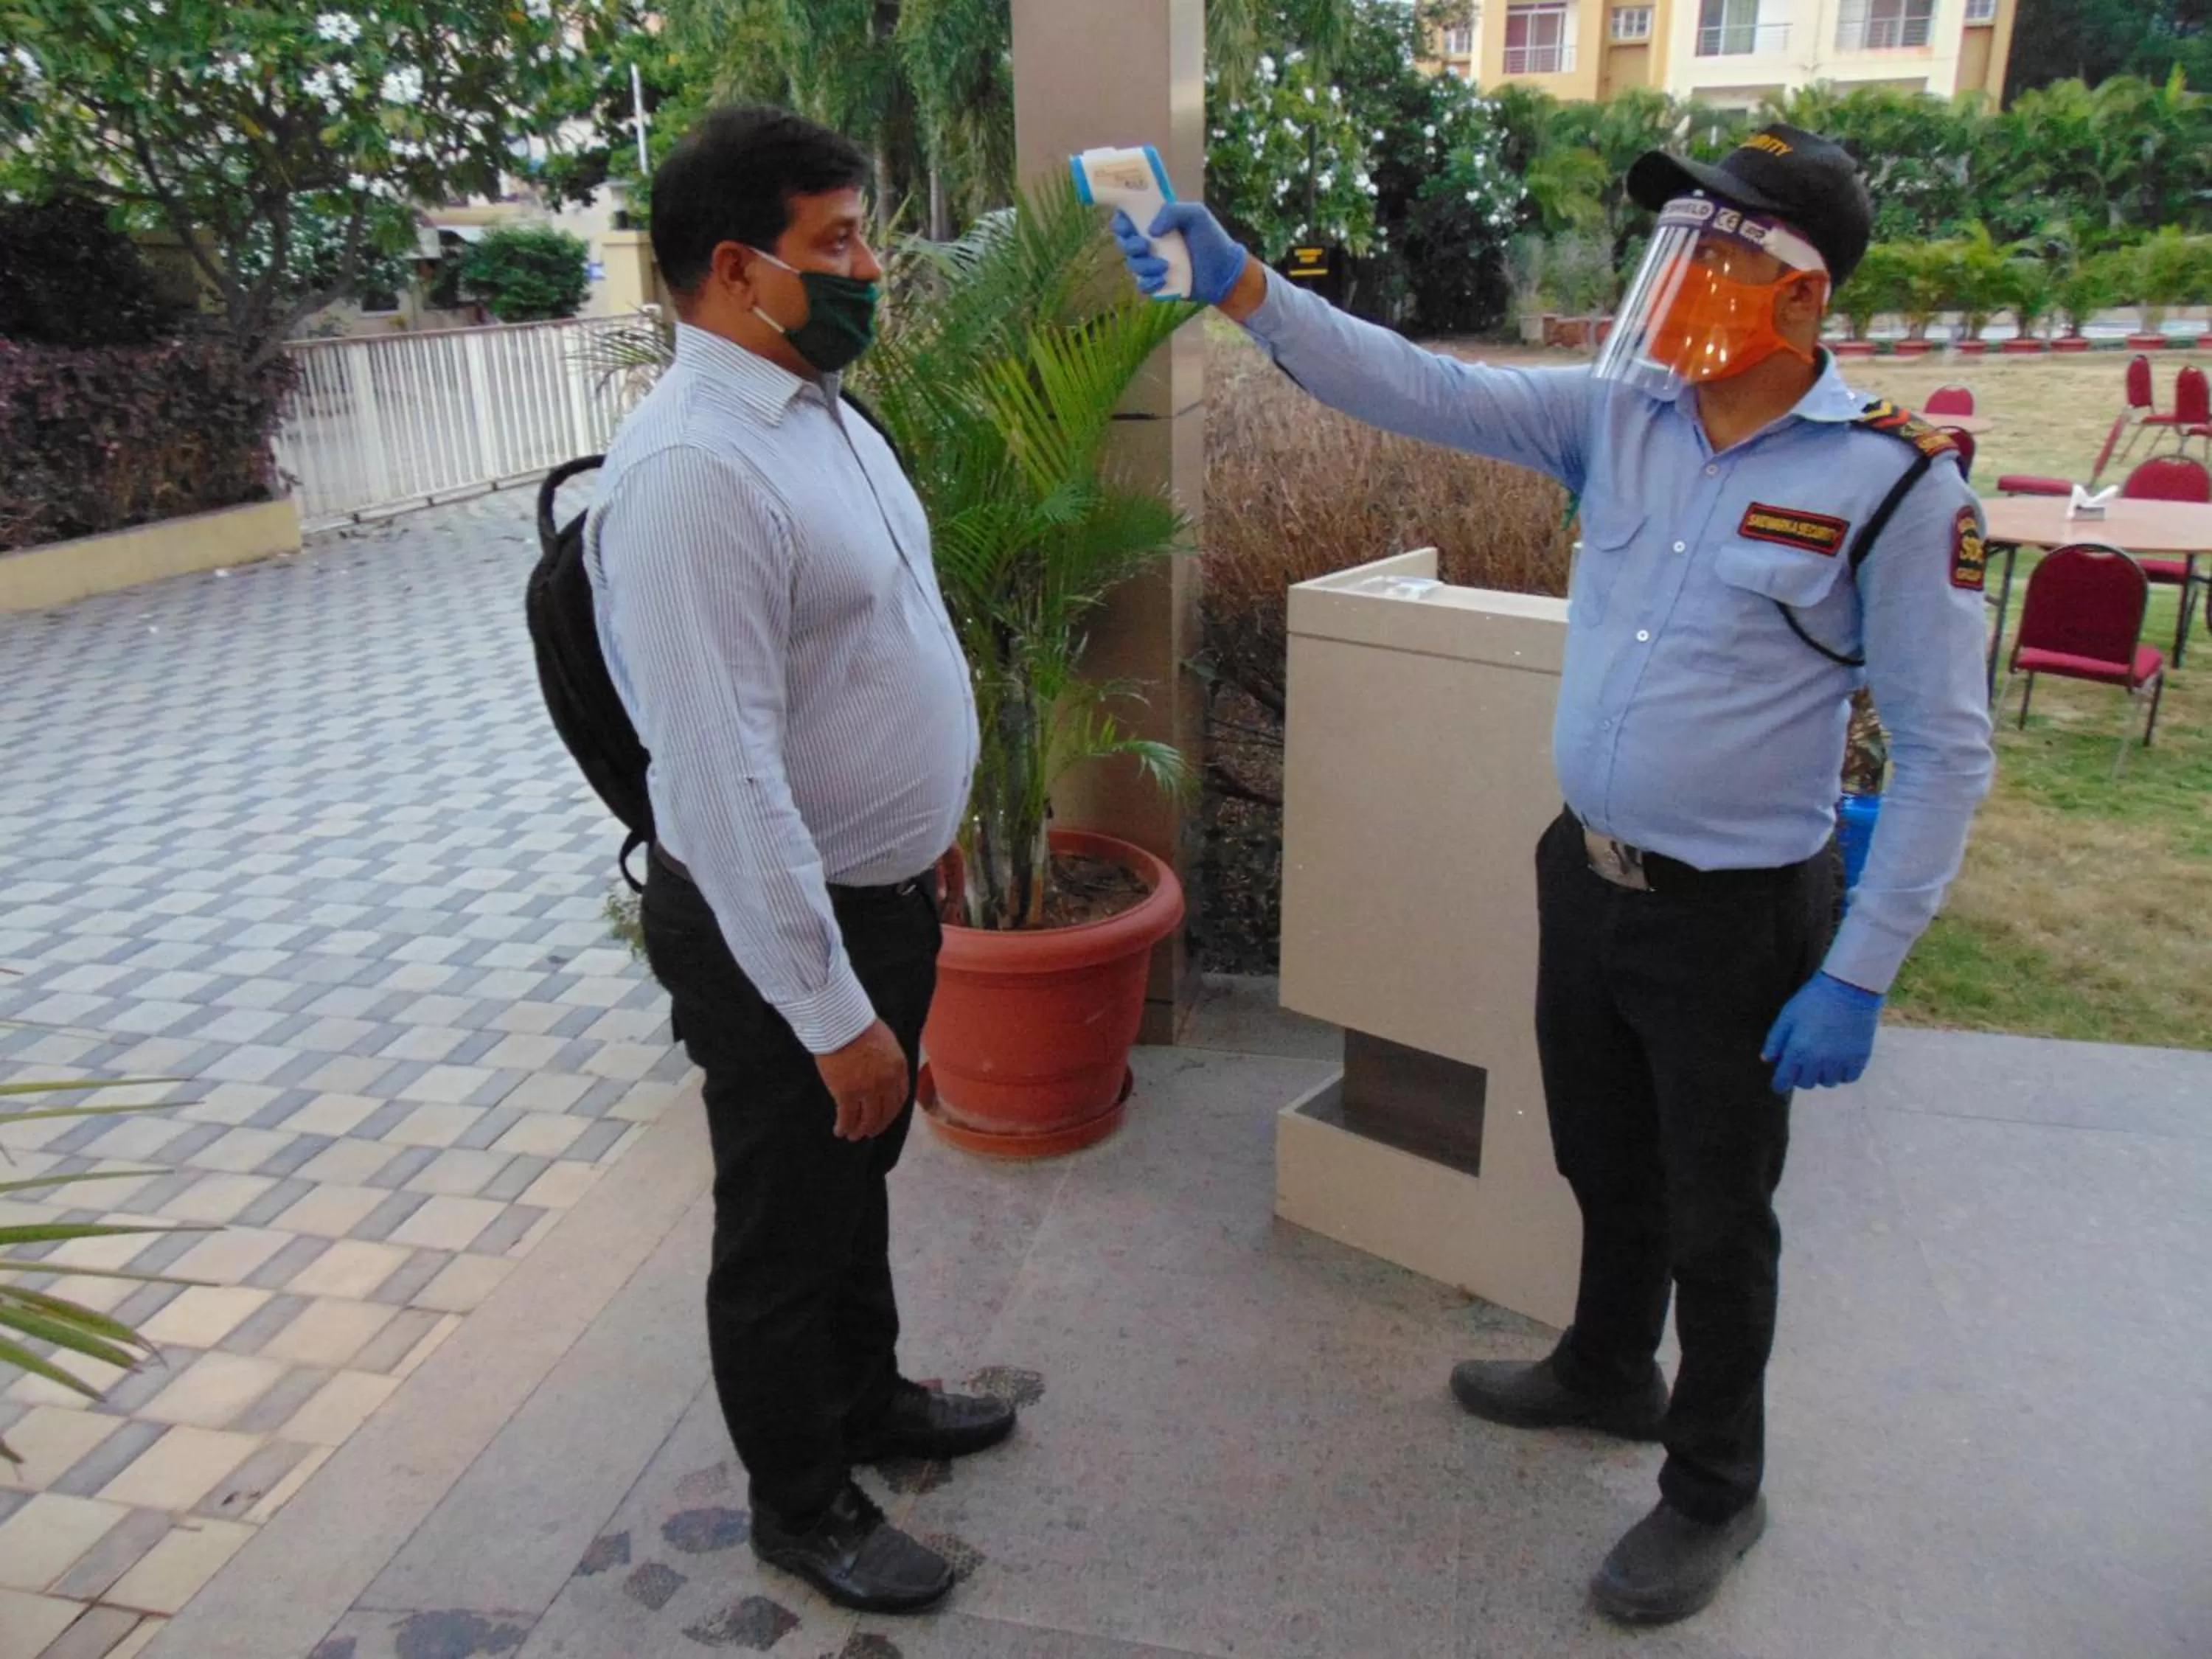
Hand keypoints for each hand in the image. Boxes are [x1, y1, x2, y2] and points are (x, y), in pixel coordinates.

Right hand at [815, 1020, 910, 1139]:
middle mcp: (886, 1083)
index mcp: (899, 1068)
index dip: (892, 1112)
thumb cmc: (860, 1026)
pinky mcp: (846, 1094)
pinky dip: (844, 1127)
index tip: (885, 1117)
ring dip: (860, 1131)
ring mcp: (867, 1090)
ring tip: (853, 1136)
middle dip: (878, 1125)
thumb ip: (888, 1061)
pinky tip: (839, 1131)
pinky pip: (847, 1117)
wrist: (841, 1023)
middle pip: (885, 1113)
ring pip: (867, 1119)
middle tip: (869, 1132)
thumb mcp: (886, 1042)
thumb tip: (883, 1072)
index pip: (900, 1098)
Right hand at [1109, 203, 1249, 307]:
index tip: (1127, 225)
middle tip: (1144, 246)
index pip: (1127, 219)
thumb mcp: (1197, 214)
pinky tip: (1163, 279)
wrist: (1225, 271)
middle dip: (1130, 245)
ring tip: (1164, 266)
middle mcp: (1151, 242)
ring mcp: (1153, 263)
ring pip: (1133, 264)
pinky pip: (1142, 285)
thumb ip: (1174, 211)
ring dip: (1144, 265)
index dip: (1121, 222)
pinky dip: (1149, 283)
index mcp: (1156, 223)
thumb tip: (1151, 230)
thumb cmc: (1212, 239)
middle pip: (1124, 242)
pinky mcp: (1158, 283)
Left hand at [1761, 973, 1883, 1093]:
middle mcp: (1819, 1061)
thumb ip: (1775, 1040)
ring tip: (1823, 1059)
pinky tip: (1840, 1061)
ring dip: (1822, 1075)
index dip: (1780, 1084)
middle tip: (1803, 1062)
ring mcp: (1840, 1061)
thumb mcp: (1788, 1016)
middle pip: (1806, 1084)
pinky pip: (1848, 1078)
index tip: (1780, 1083)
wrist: (1848, 988)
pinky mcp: (1859, 1059)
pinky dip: (1842, 1073)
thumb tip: (1767, 1060)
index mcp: (1798, 1050)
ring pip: (1828, 1083)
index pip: (1785, 1081)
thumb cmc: (1813, 999)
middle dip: (1801, 1076)